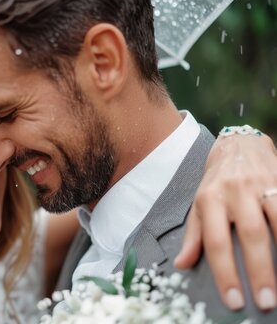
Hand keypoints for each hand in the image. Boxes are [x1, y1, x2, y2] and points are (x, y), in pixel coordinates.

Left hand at [175, 132, 276, 310]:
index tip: (234, 300)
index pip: (215, 243)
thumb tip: (181, 264)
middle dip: (259, 270)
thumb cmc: (215, 183)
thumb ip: (194, 237)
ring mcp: (260, 185)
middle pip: (250, 235)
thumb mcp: (198, 206)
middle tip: (266, 301)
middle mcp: (234, 192)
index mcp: (209, 201)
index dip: (224, 273)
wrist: (237, 146)